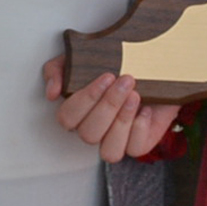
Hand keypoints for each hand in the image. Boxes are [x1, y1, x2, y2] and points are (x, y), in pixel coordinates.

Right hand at [43, 62, 183, 160]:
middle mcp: (96, 128)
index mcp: (79, 111)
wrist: (154, 61)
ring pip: (110, 151)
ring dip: (122, 122)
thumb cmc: (118, 60)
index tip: (106, 76)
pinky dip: (140, 129)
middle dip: (109, 105)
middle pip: (89, 134)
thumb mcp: (84, 54)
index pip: (68, 118)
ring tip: (135, 96)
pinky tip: (146, 108)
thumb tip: (52, 92)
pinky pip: (136, 149)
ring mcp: (117, 138)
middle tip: (126, 80)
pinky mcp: (140, 141)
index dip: (86, 100)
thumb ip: (60, 69)